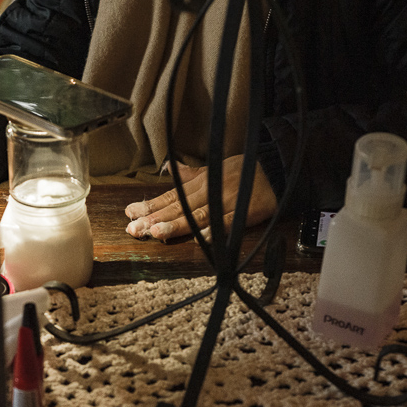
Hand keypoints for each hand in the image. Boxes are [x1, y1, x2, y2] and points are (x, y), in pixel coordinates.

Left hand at [124, 155, 276, 241]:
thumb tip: (168, 167)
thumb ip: (189, 174)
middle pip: (178, 207)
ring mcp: (227, 201)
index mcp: (200, 183)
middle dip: (154, 218)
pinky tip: (200, 238)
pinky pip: (229, 222)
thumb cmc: (243, 171)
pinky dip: (215, 230)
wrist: (276, 168)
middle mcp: (209, 191)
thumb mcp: (213, 168)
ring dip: (177, 224)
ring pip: (198, 215)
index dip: (150, 205)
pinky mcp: (246, 211)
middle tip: (134, 229)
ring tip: (157, 232)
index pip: (170, 197)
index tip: (130, 213)